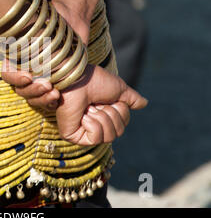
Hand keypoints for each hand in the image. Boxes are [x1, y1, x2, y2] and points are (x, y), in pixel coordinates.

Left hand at [2, 64, 147, 145]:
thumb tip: (144, 104)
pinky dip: (93, 124)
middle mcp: (93, 125)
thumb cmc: (94, 80)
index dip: (120, 110)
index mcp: (103, 114)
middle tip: (97, 102)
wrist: (77, 78)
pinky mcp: (73, 136)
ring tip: (89, 107)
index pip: (122, 125)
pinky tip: (83, 114)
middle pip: (118, 133)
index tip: (107, 99)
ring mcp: (82, 131)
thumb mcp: (119, 89)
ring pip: (108, 137)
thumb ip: (130, 98)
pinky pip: (95, 139)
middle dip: (111, 114)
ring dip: (102, 117)